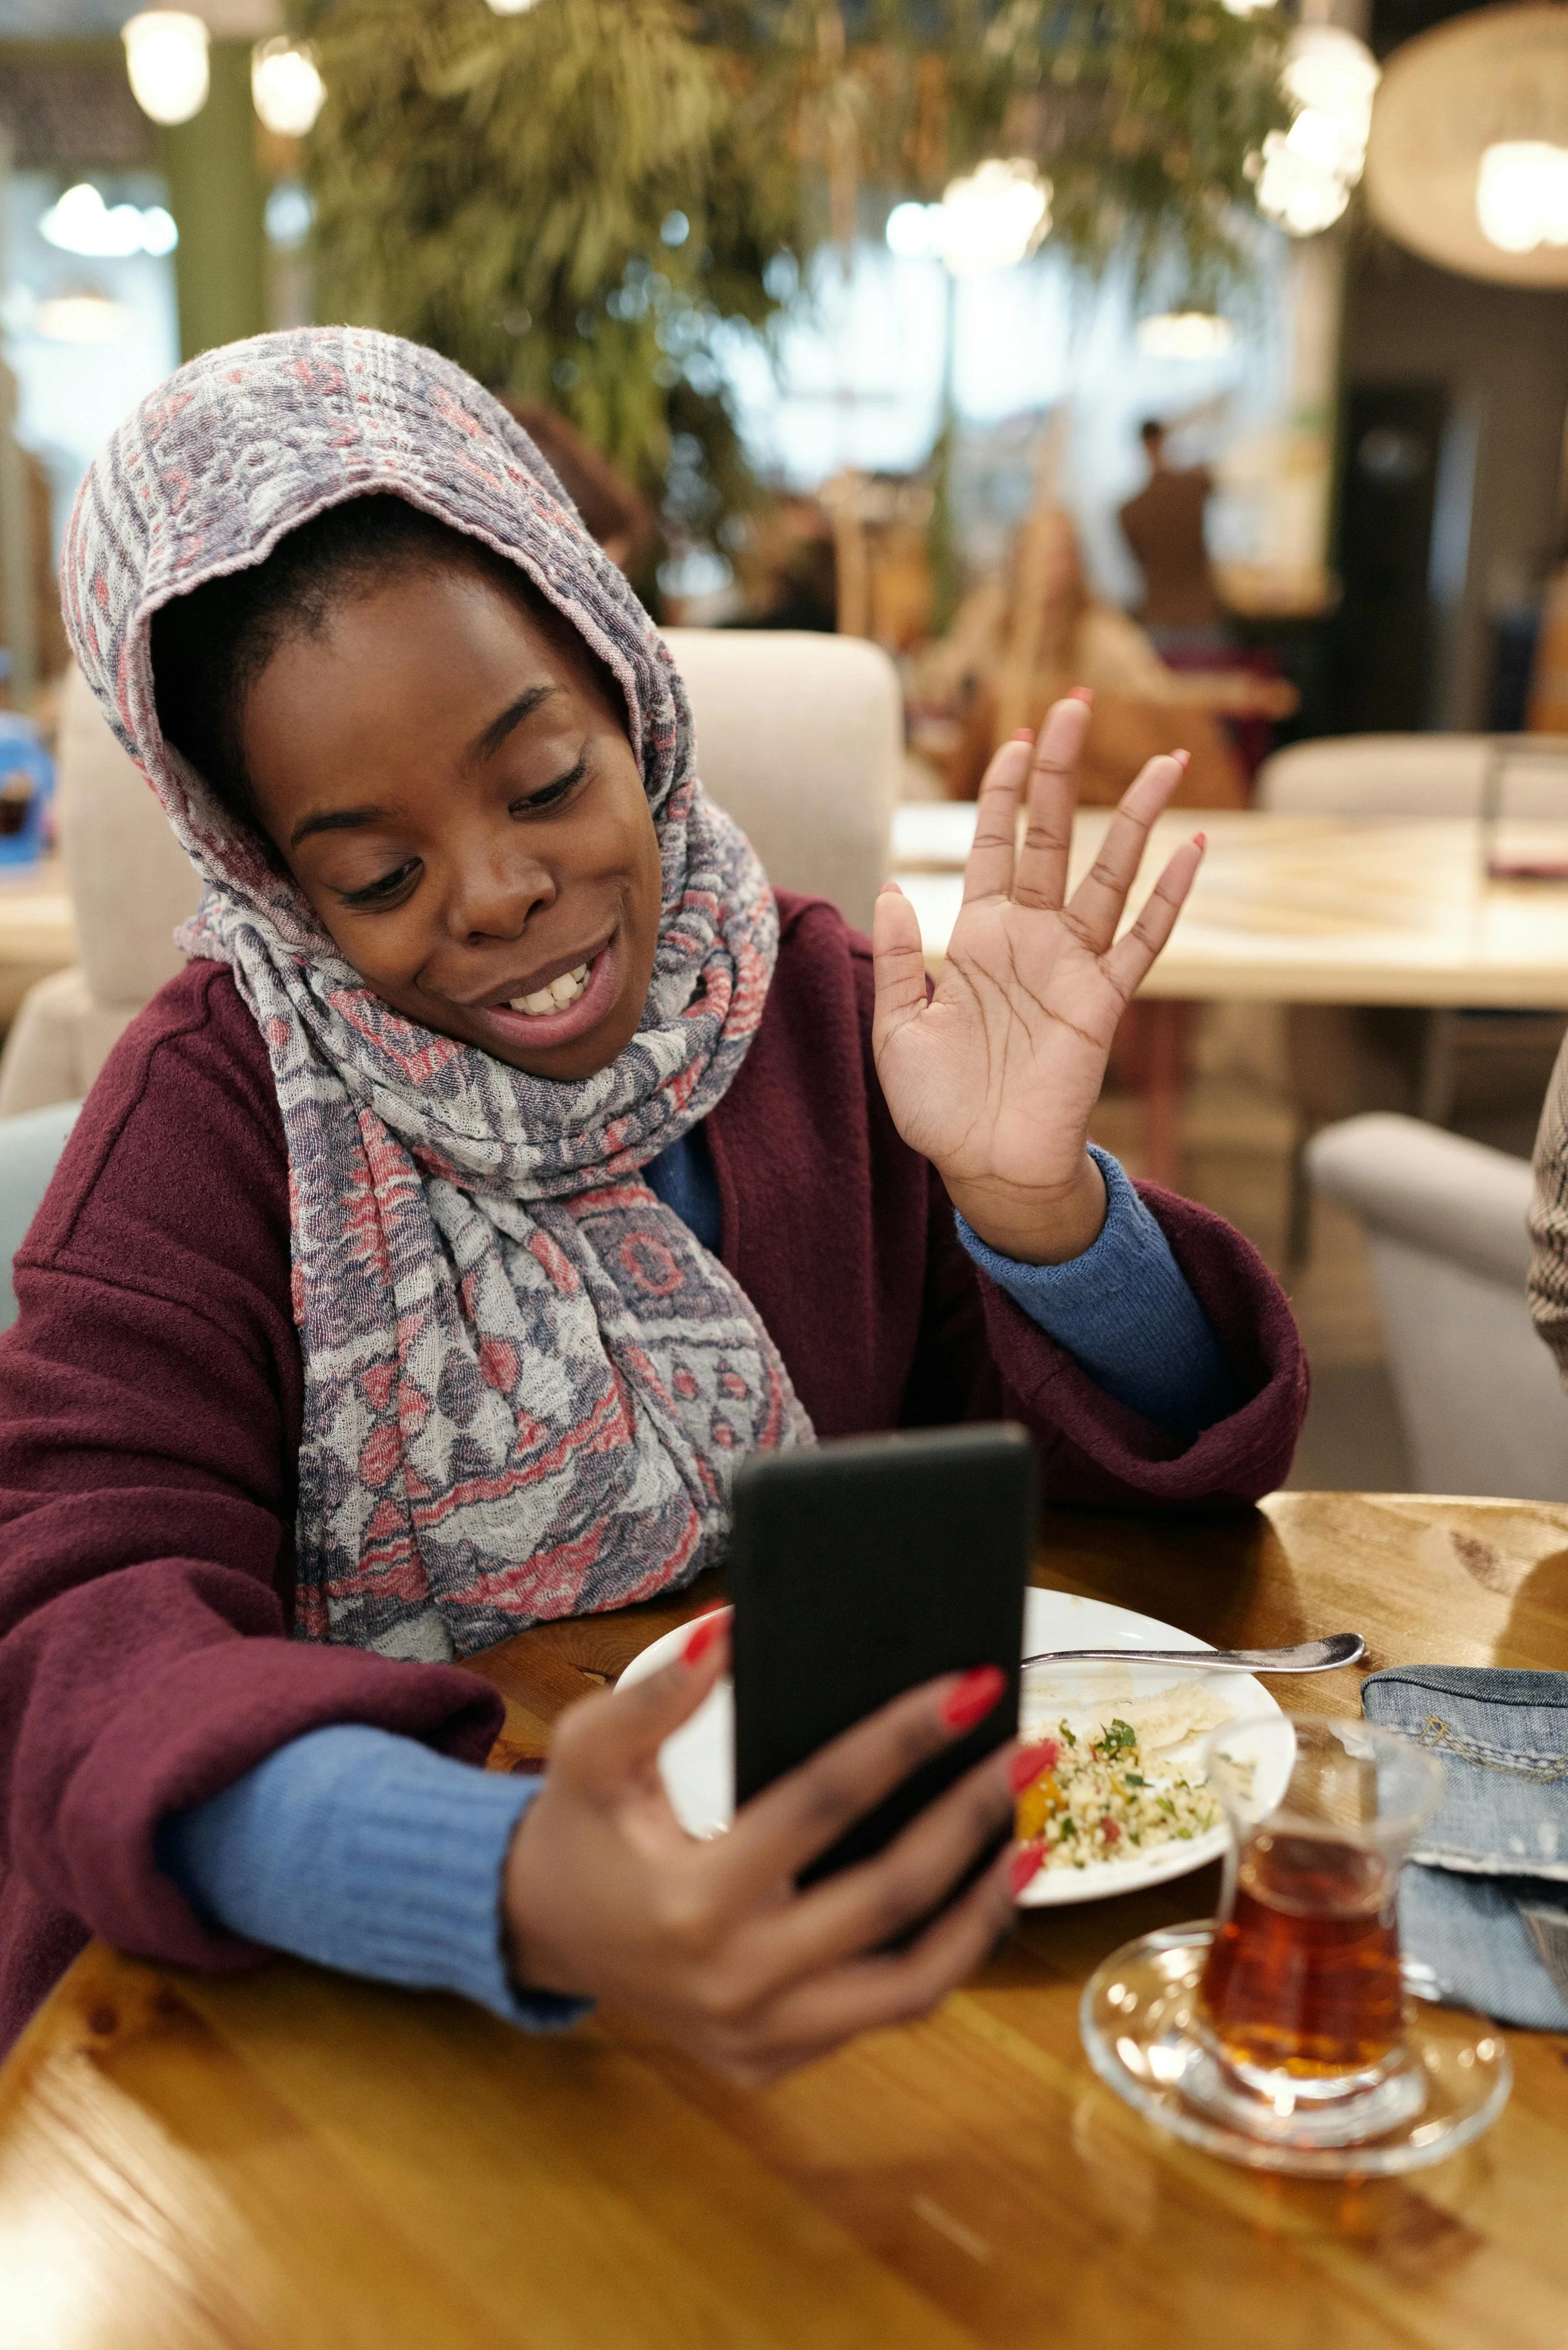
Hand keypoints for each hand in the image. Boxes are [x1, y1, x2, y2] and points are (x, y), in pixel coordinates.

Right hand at [502, 1614, 1019, 2086]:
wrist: (542, 1934)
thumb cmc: (576, 1829)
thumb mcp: (588, 1753)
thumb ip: (653, 1697)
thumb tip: (730, 1630)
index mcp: (689, 1900)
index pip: (822, 1805)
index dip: (901, 1741)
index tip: (970, 1689)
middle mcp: (732, 1982)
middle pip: (888, 1896)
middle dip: (971, 1816)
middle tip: (1030, 1751)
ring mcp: (760, 2034)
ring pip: (911, 1984)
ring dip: (984, 1906)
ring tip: (1034, 1835)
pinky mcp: (775, 2061)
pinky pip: (884, 2012)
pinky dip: (945, 1955)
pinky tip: (980, 1894)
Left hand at [871, 693, 1203, 1263]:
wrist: (983, 1168)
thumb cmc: (939, 1105)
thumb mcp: (898, 1027)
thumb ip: (900, 958)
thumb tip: (893, 890)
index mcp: (977, 938)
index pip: (992, 845)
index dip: (1000, 793)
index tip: (1012, 740)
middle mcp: (1030, 939)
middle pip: (1050, 837)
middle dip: (1059, 772)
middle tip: (1072, 705)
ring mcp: (1073, 966)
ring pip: (1110, 874)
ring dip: (1133, 817)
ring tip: (1161, 760)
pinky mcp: (1105, 1002)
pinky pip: (1145, 939)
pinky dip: (1170, 895)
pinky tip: (1192, 847)